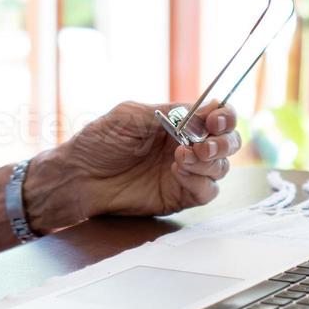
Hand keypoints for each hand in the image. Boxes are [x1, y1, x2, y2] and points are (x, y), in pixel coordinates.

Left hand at [23, 99, 241, 233]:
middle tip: (202, 144)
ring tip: (181, 157)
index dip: (225, 115)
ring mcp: (186, 172)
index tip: (216, 119)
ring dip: (210, 161)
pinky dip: (200, 182)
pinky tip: (178, 172)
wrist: (79, 177)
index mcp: (179, 122)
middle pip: (228, 142)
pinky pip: (207, 191)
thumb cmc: (99, 142)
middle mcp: (187, 145)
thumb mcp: (131, 116)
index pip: (217, 115)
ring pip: (221, 167)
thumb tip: (206, 111)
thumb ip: (170, 113)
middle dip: (223, 141)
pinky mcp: (180, 196)